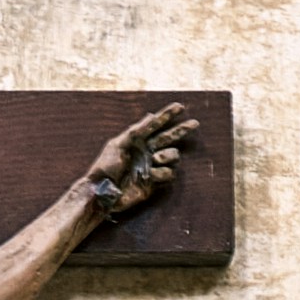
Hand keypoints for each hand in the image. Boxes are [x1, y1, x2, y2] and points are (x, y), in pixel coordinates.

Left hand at [83, 104, 194, 221]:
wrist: (104, 192)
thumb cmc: (106, 166)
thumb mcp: (118, 144)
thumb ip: (136, 130)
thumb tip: (150, 115)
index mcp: (137, 140)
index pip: (156, 124)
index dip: (167, 115)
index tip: (181, 107)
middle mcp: (147, 151)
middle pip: (169, 138)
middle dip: (181, 130)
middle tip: (195, 124)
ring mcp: (152, 166)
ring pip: (173, 156)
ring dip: (167, 155)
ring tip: (155, 158)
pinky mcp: (154, 181)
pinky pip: (168, 173)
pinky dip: (161, 173)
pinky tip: (149, 176)